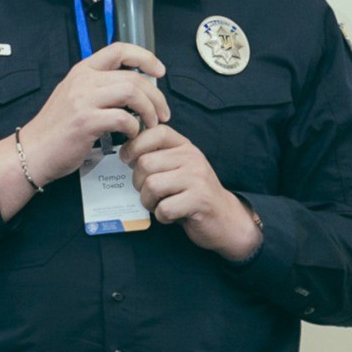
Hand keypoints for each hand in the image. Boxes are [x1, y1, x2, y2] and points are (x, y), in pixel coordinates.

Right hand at [15, 42, 169, 185]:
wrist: (33, 151)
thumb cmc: (56, 129)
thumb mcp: (74, 96)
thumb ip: (99, 87)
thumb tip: (132, 88)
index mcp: (82, 70)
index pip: (119, 49)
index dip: (145, 57)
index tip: (159, 71)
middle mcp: (83, 80)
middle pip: (133, 77)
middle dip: (156, 96)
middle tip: (163, 113)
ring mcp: (83, 100)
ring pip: (132, 93)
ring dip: (149, 110)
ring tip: (151, 124)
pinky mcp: (86, 121)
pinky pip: (123, 119)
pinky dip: (134, 128)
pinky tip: (131, 135)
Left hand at [120, 125, 261, 260]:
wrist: (225, 219)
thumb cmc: (193, 194)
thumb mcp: (178, 168)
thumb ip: (158, 157)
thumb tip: (125, 152)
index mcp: (185, 146)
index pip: (156, 132)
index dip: (135, 145)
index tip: (128, 160)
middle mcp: (192, 158)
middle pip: (145, 163)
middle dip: (139, 183)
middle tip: (150, 193)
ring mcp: (197, 178)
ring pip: (151, 185)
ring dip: (148, 202)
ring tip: (160, 204)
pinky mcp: (199, 200)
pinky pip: (164, 208)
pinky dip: (162, 216)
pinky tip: (172, 215)